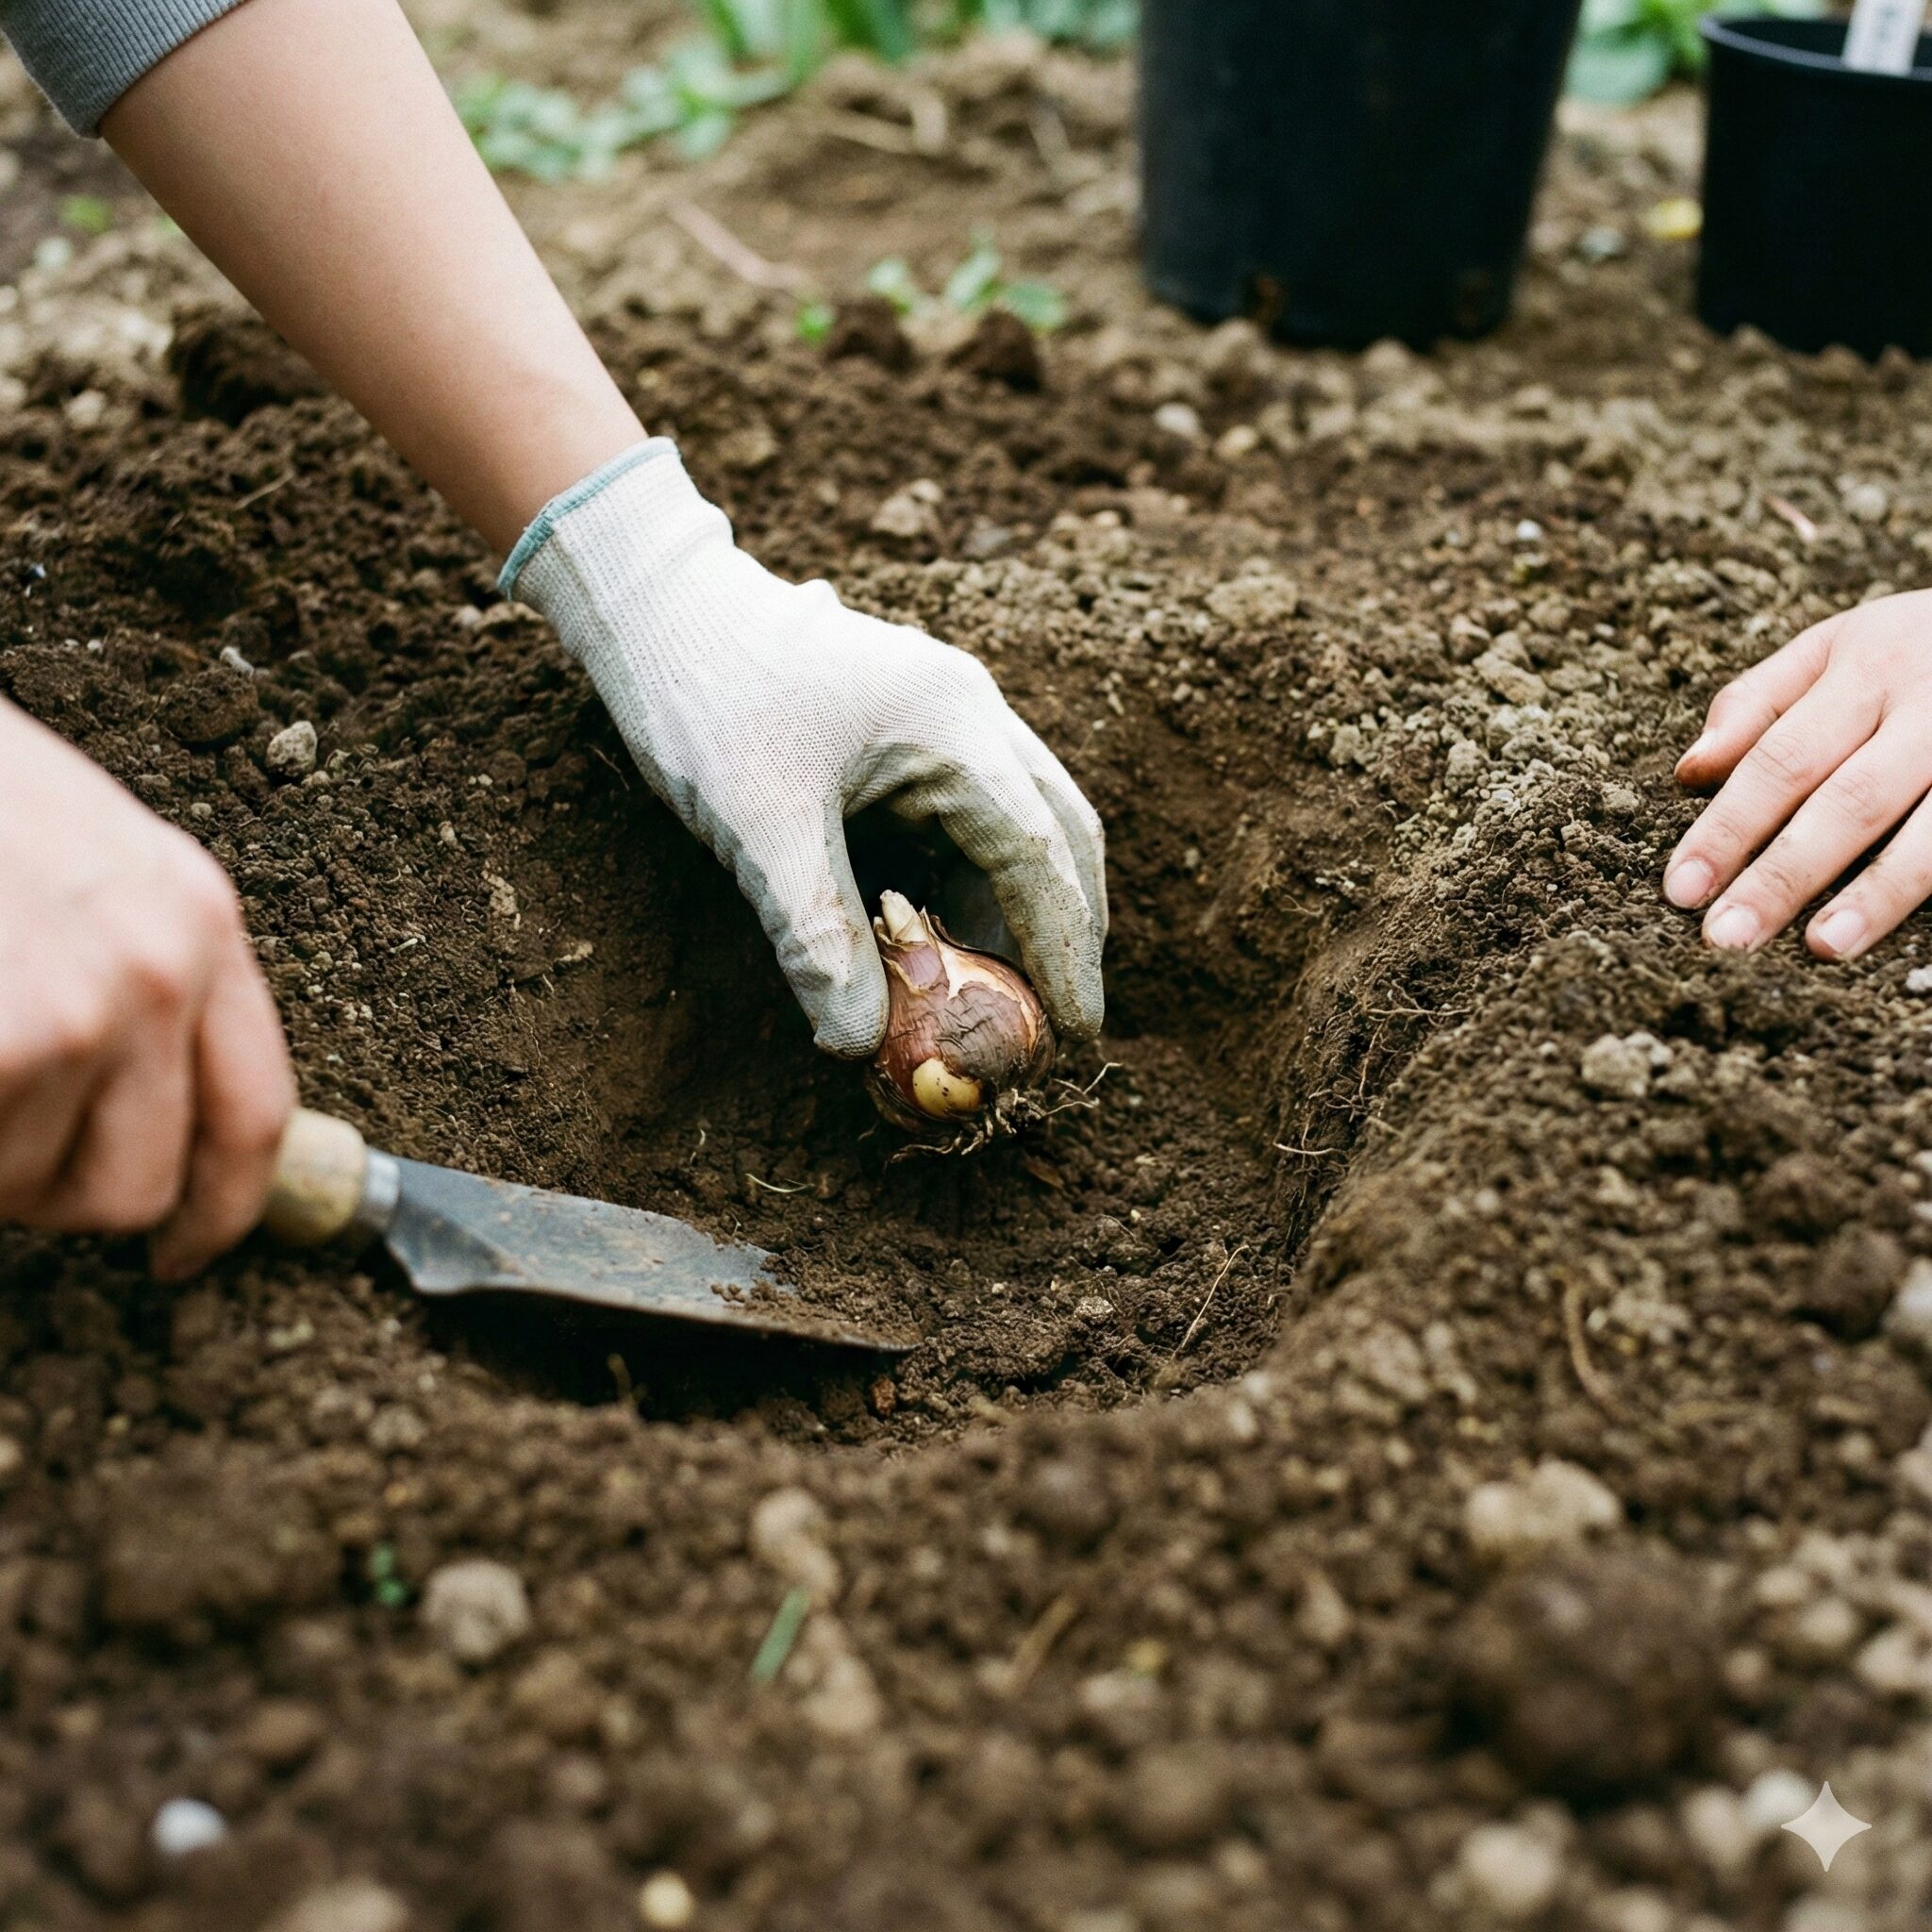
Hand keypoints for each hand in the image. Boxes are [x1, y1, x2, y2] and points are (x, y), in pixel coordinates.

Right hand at [0, 700, 294, 1276]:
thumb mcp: (89, 858)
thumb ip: (143, 970)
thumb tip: (154, 1113)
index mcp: (199, 920)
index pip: (257, 1113)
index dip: (224, 1209)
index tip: (187, 1252)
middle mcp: (160, 970)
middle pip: (141, 1185)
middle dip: (58, 1195)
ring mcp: (73, 1011)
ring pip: (28, 1187)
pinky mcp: (0, 1048)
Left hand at [506, 442, 1107, 1055]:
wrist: (658, 608)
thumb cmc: (705, 698)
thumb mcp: (757, 825)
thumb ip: (814, 933)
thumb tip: (858, 1043)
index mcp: (954, 726)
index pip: (1041, 855)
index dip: (1064, 953)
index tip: (1077, 1034)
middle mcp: (973, 718)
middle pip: (1061, 839)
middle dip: (1065, 937)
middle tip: (1056, 1031)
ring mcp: (949, 724)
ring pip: (1021, 834)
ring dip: (1012, 918)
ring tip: (990, 1005)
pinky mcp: (915, 741)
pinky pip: (969, 827)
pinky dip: (965, 893)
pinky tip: (933, 946)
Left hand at [1665, 589, 1931, 959]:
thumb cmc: (1918, 646)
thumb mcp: (1839, 645)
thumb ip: (1759, 702)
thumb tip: (1689, 771)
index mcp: (1869, 670)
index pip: (1781, 760)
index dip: (1729, 828)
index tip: (1682, 888)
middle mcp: (1931, 709)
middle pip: (1849, 802)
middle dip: (1784, 875)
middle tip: (1727, 937)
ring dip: (1877, 894)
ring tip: (1822, 946)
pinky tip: (1901, 936)